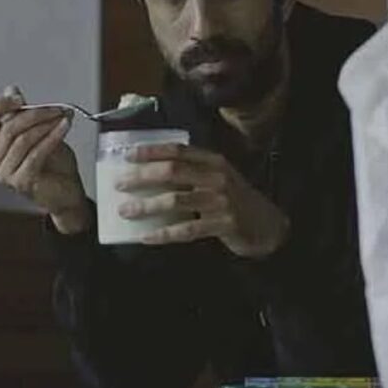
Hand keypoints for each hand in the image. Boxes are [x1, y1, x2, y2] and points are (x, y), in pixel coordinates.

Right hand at [0, 85, 90, 234]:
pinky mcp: (19, 182)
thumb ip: (26, 115)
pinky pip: (35, 153)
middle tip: (57, 108)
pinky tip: (63, 128)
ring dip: (46, 125)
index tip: (18, 97)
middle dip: (36, 114)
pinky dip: (51, 137)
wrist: (68, 193)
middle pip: (9, 127)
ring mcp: (5, 173)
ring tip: (64, 118)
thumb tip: (10, 90)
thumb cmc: (56, 166)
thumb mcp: (42, 133)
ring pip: (23, 139)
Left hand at [115, 143, 289, 257]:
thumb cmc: (236, 201)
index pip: (178, 150)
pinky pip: (186, 229)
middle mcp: (217, 177)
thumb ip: (193, 173)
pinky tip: (146, 237)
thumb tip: (151, 174)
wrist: (268, 226)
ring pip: (175, 200)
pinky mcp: (223, 224)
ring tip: (125, 211)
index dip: (151, 151)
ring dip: (146, 206)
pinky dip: (164, 233)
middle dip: (142, 177)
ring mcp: (221, 200)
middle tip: (119, 184)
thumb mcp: (219, 179)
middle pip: (172, 172)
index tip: (128, 155)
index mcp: (214, 161)